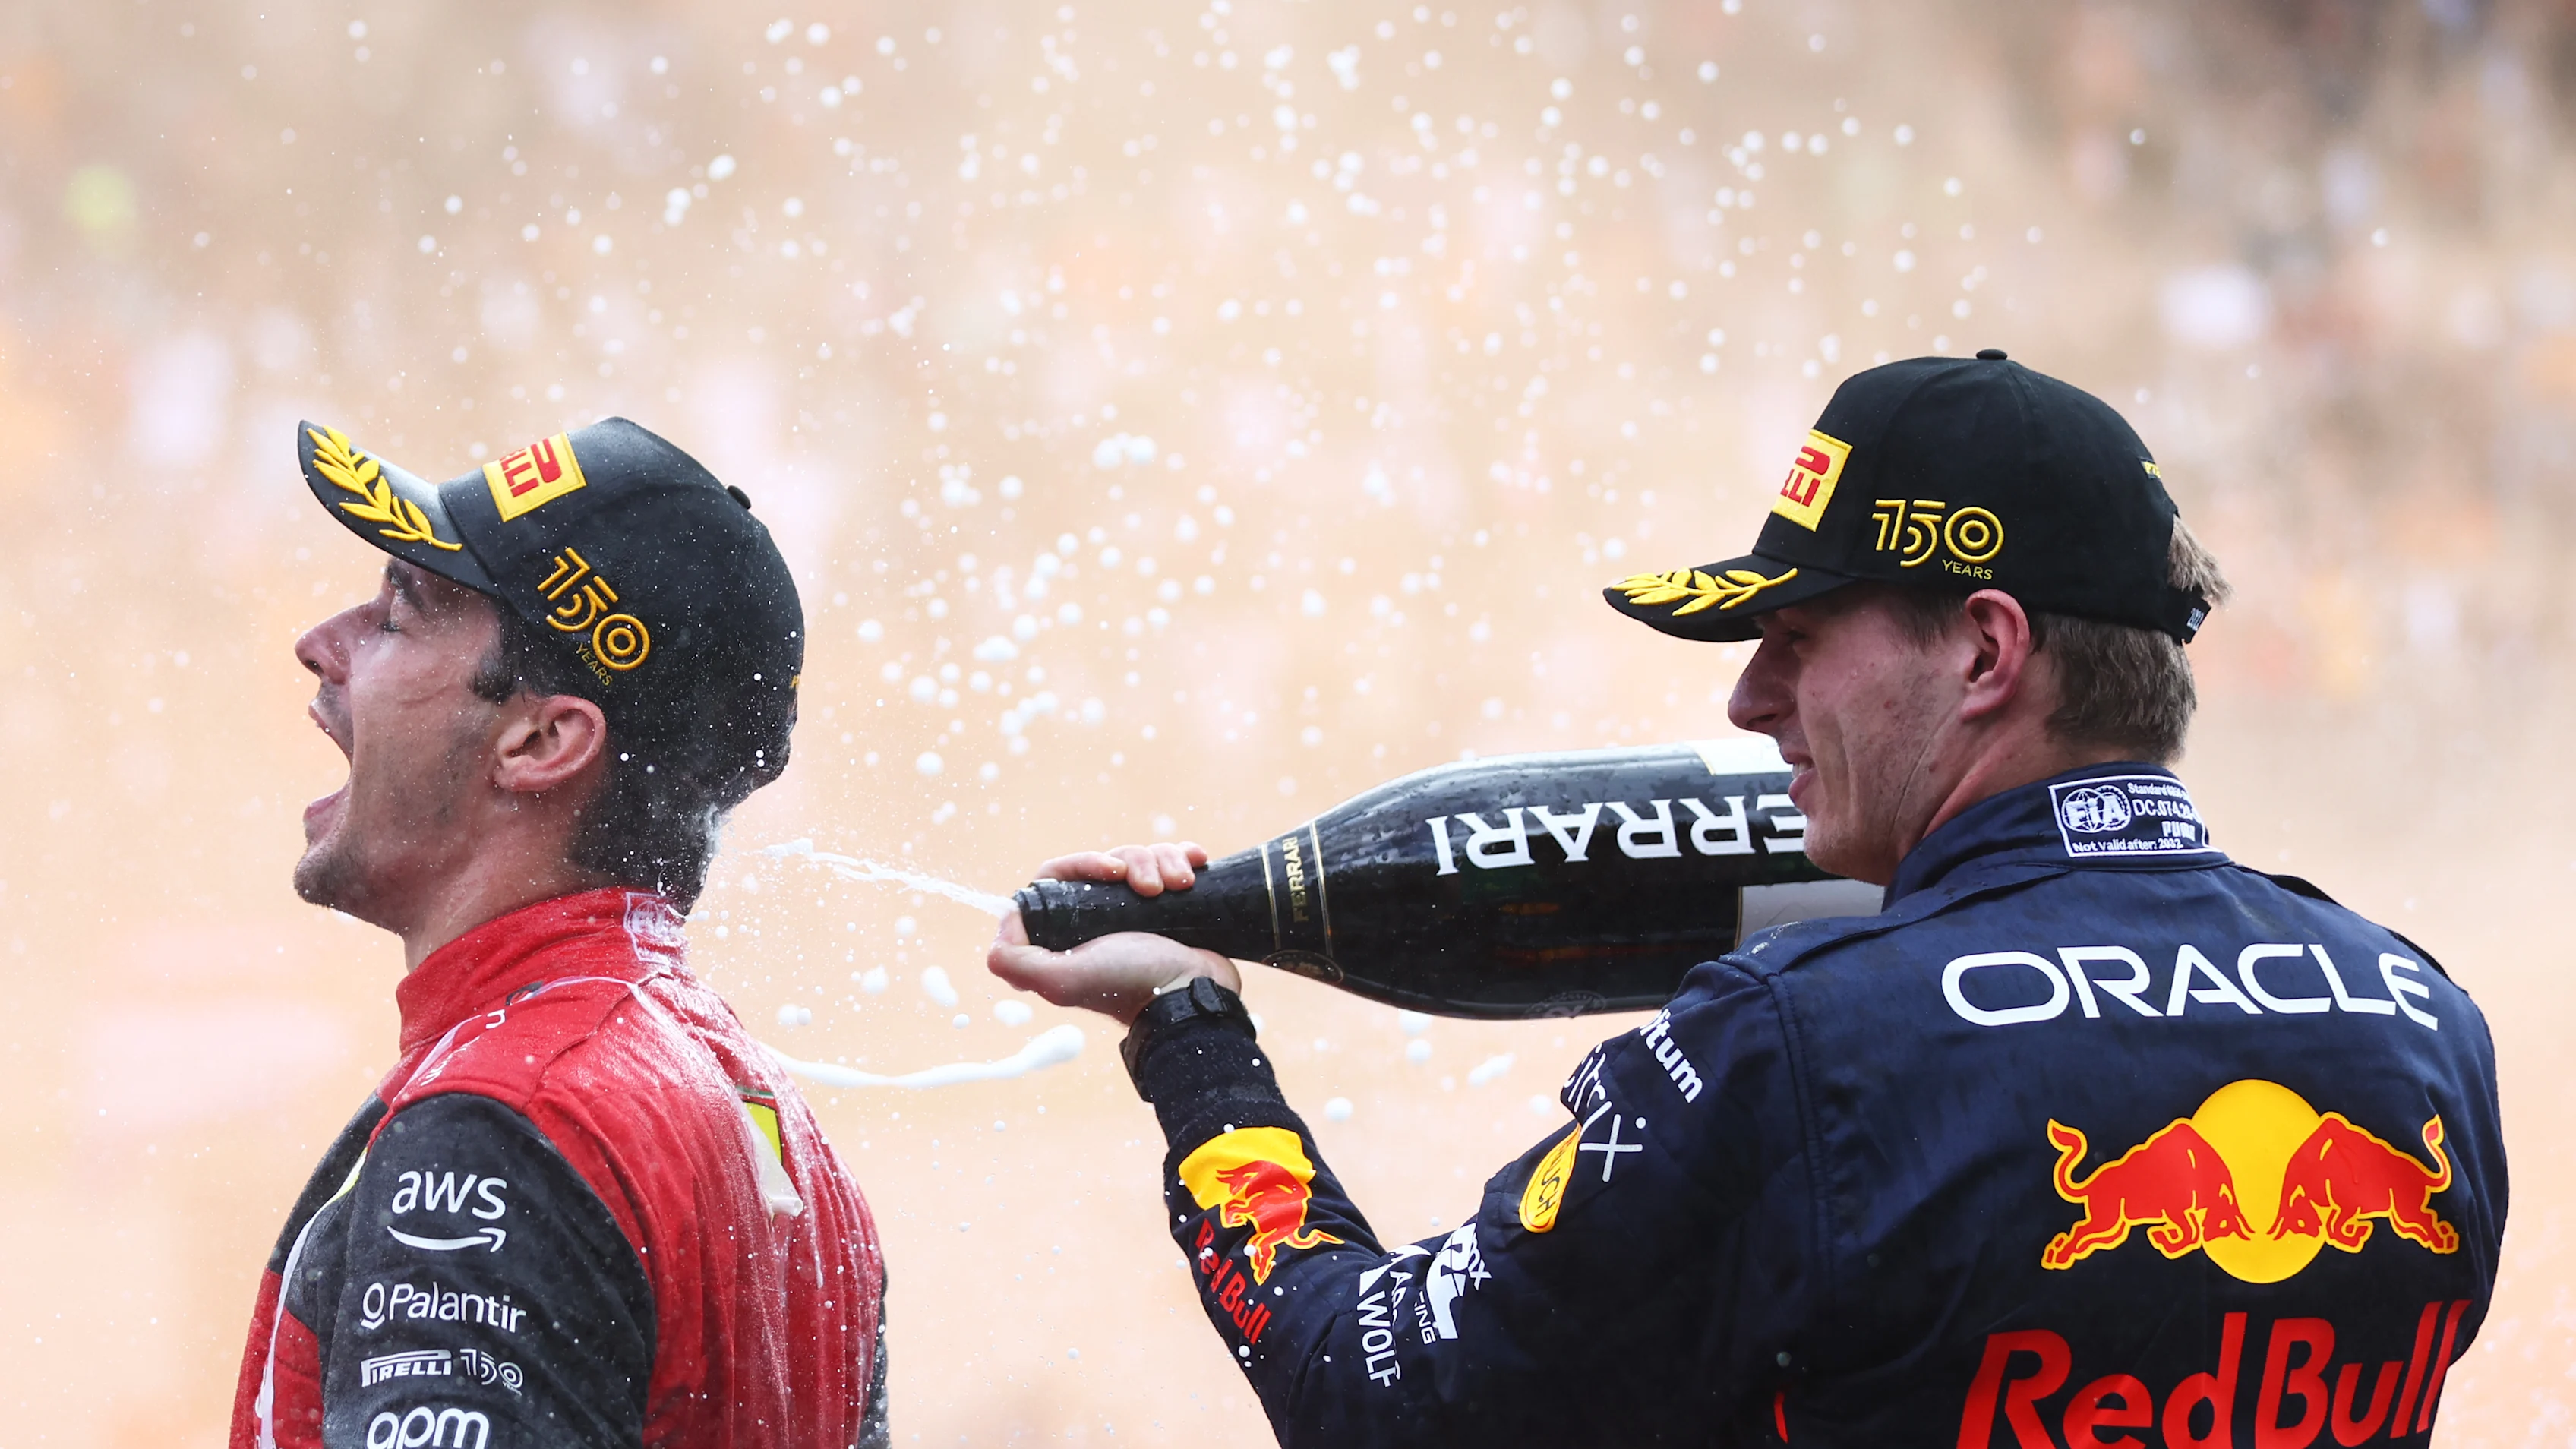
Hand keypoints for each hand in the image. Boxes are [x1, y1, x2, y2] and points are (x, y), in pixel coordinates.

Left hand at [987, 843, 1240, 1025]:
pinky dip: (1183, 859)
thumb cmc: (1132, 987)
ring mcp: (1137, 913)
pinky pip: (1171, 862)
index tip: (1110, 873)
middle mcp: (1098, 921)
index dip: (1082, 865)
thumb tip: (1007, 917)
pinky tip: (1196, 864)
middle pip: (1106, 863)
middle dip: (1133, 864)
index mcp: (1068, 933)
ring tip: (1179, 887)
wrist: (1195, 996)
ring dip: (1163, 863)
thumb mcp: (1063, 980)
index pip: (1060, 876)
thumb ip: (1016, 961)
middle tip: (1152, 889)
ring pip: (1141, 859)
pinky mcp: (1170, 906)